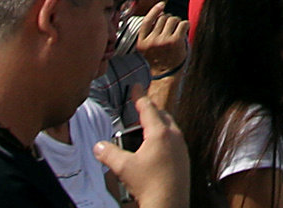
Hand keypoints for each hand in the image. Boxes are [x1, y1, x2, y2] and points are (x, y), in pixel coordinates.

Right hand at [99, 91, 191, 207]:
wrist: (169, 203)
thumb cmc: (150, 185)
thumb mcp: (123, 167)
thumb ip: (108, 153)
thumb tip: (98, 146)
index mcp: (160, 133)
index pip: (148, 108)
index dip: (139, 96)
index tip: (136, 86)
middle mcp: (174, 136)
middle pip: (161, 115)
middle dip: (148, 111)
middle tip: (136, 113)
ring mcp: (182, 147)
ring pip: (169, 127)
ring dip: (156, 125)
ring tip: (142, 134)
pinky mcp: (184, 158)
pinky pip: (174, 140)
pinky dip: (163, 138)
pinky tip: (154, 150)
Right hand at [134, 4, 188, 75]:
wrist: (166, 75)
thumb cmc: (159, 60)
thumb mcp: (147, 48)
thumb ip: (150, 33)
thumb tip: (161, 14)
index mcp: (142, 42)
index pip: (147, 21)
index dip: (155, 10)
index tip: (161, 4)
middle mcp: (151, 40)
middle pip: (163, 18)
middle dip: (169, 20)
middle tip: (172, 29)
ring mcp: (163, 40)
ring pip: (173, 19)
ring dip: (177, 22)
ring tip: (177, 31)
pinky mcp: (175, 41)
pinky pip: (183, 24)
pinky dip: (186, 25)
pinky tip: (184, 31)